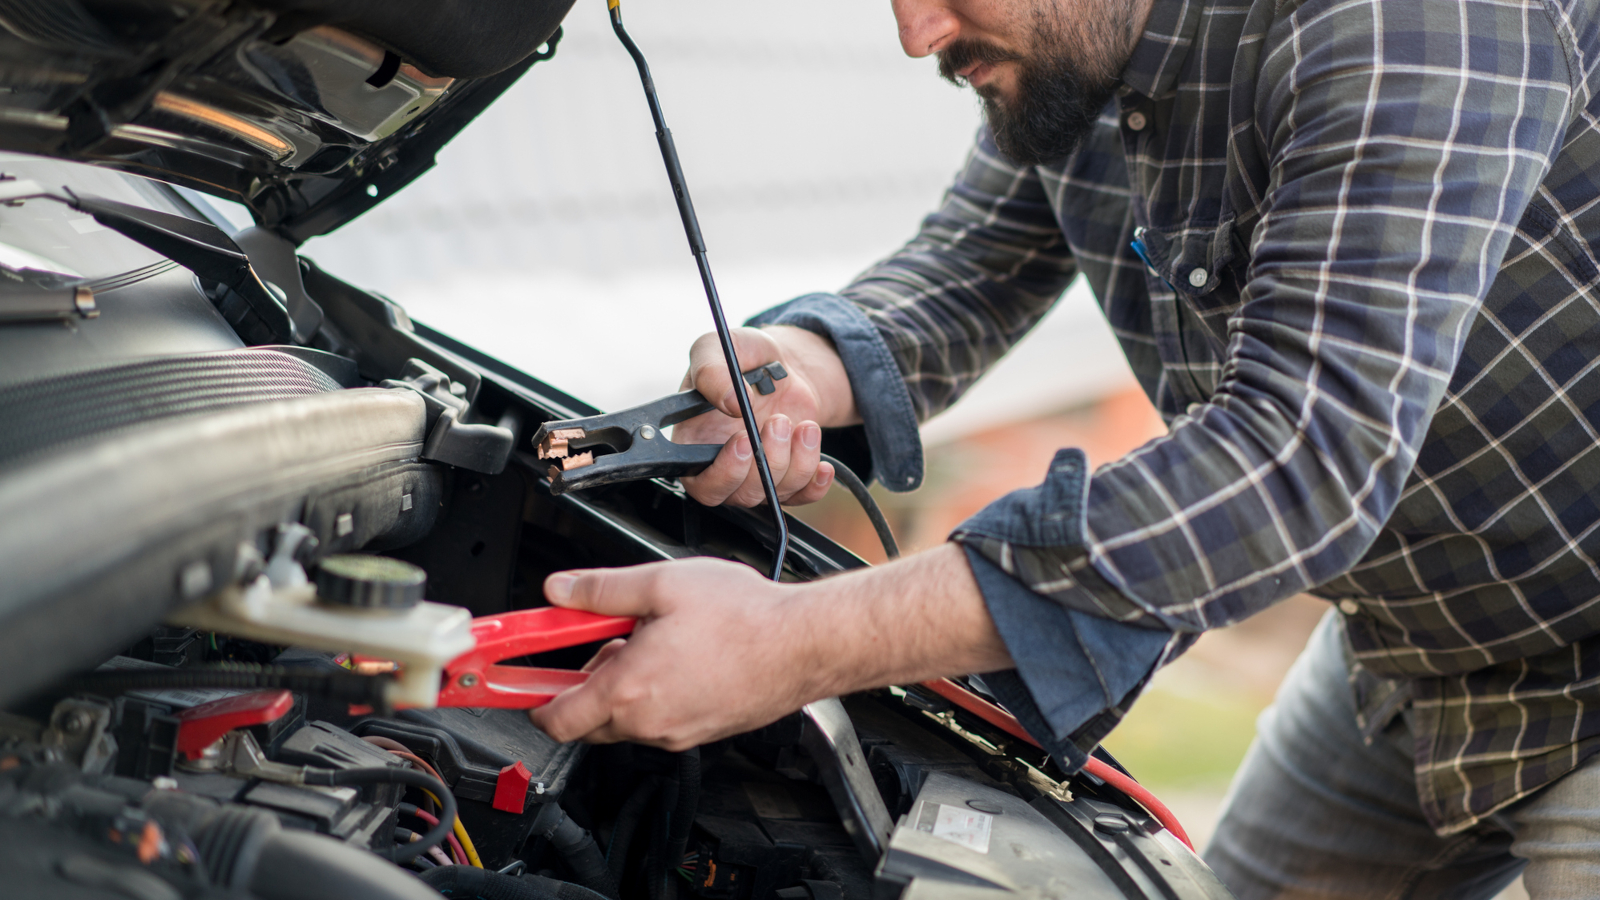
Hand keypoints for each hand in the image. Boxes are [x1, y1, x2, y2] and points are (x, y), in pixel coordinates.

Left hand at [527, 557, 814, 748]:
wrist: (804, 643)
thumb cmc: (746, 617)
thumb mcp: (660, 583)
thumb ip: (598, 590)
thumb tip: (558, 590)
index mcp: (628, 690)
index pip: (554, 718)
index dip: (531, 696)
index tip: (520, 680)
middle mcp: (649, 723)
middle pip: (587, 721)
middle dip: (584, 683)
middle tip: (605, 639)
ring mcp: (678, 733)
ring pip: (626, 722)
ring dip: (622, 688)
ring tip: (651, 641)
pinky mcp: (702, 733)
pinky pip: (659, 722)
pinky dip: (653, 696)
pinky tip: (678, 658)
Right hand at [675, 326, 857, 507]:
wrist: (783, 362)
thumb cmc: (742, 358)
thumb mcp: (716, 348)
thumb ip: (712, 372)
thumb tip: (732, 405)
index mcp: (694, 443)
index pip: (700, 483)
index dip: (723, 472)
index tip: (743, 439)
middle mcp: (722, 467)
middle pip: (742, 494)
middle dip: (767, 460)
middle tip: (779, 421)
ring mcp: (756, 475)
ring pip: (775, 493)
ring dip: (797, 462)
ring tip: (805, 425)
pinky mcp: (787, 478)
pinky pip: (802, 496)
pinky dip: (815, 483)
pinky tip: (823, 462)